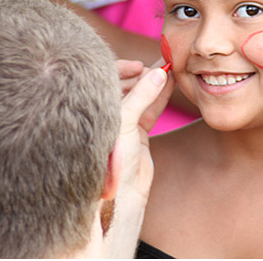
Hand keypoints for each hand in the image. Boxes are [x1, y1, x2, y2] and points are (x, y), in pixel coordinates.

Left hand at [117, 59, 174, 197]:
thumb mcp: (124, 123)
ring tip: (170, 70)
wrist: (122, 197)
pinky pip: (150, 108)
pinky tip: (170, 84)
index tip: (139, 65)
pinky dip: (160, 96)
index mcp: (92, 108)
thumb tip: (159, 73)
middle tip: (160, 66)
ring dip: (153, 83)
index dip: (122, 69)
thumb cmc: (111, 161)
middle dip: (141, 75)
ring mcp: (123, 124)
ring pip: (140, 96)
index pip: (105, 79)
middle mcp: (105, 114)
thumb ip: (141, 96)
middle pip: (124, 85)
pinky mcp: (138, 133)